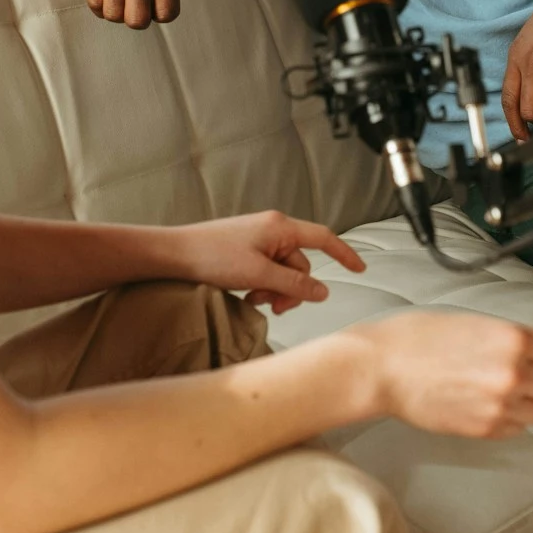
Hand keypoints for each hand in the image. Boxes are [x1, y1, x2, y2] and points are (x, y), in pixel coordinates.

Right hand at [86, 0, 180, 28]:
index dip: (163, 15)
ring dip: (118, 14)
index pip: (167, 12)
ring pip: (113, 15)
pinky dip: (100, 7)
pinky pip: (94, 2)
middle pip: (138, 20)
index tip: (158, 5)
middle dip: (138, 19)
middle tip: (137, 6)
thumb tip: (155, 8)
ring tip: (120, 0)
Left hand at [173, 210, 365, 313]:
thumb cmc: (212, 257)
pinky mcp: (245, 249)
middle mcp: (273, 229)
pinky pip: (266, 270)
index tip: (359, 269)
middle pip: (301, 264)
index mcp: (281, 227)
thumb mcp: (258, 275)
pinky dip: (261, 285)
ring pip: (283, 271)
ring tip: (252, 299)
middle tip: (270, 306)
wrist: (174, 254)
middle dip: (290, 288)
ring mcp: (258, 239)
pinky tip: (244, 294)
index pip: (324, 238)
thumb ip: (294, 284)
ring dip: (273, 290)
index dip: (344, 254)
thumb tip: (322, 292)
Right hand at [356, 312, 532, 438]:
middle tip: (530, 371)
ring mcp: (500, 406)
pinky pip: (517, 428)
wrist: (381, 368)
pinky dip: (509, 418)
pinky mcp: (484, 429)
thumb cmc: (418, 336)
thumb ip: (510, 337)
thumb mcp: (473, 322)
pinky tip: (485, 403)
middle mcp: (514, 374)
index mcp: (514, 339)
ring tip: (503, 390)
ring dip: (530, 400)